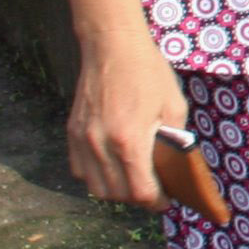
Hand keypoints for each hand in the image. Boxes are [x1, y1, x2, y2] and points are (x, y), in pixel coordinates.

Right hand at [67, 37, 188, 210]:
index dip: (156, 201)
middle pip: (116, 194)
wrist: (112, 47)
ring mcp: (82, 140)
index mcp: (129, 140)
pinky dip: (96, 176)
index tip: (166, 200)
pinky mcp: (72, 132)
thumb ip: (174, 141)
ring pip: (95, 186)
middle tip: (153, 192)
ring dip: (116, 190)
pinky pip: (80, 169)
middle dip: (138, 199)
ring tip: (133, 181)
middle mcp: (101, 145)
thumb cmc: (148, 73)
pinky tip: (112, 167)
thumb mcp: (173, 106)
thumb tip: (176, 167)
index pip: (139, 191)